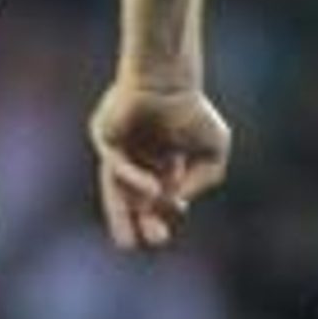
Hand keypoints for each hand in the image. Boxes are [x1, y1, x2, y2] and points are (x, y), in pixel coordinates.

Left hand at [89, 81, 230, 251]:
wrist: (168, 77)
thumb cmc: (191, 109)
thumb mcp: (214, 149)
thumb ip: (203, 179)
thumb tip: (176, 202)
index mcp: (159, 160)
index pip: (158, 196)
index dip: (167, 208)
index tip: (180, 211)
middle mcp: (136, 158)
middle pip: (132, 199)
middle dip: (141, 222)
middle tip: (155, 240)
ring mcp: (117, 149)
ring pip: (115, 189)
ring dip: (123, 215)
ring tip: (130, 241)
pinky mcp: (103, 138)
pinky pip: (116, 166)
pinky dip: (134, 179)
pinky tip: (151, 189)